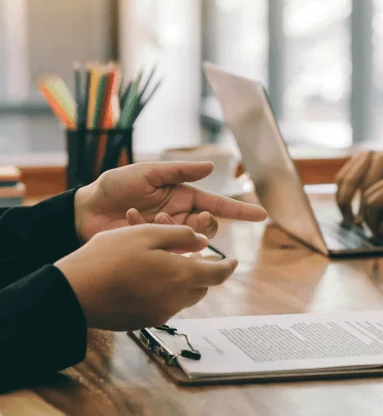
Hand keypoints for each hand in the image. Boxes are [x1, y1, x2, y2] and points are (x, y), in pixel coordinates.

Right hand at [54, 225, 237, 330]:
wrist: (73, 292)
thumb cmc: (109, 257)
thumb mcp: (146, 233)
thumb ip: (181, 236)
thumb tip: (204, 242)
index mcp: (182, 276)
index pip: (218, 274)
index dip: (228, 266)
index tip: (235, 261)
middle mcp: (176, 300)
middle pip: (202, 287)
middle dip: (204, 272)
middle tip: (195, 258)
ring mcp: (159, 315)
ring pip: (184, 298)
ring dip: (184, 282)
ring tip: (169, 265)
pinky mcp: (143, 323)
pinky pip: (165, 306)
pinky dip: (165, 292)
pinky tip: (148, 280)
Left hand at [73, 161, 266, 242]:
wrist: (86, 210)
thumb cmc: (116, 186)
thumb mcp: (147, 172)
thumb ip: (179, 171)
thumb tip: (212, 166)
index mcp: (184, 196)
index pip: (219, 205)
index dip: (241, 211)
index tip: (261, 215)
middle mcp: (181, 216)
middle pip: (210, 227)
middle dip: (205, 224)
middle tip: (193, 219)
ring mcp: (169, 234)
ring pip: (193, 241)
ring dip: (179, 230)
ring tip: (156, 218)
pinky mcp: (157, 249)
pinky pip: (169, 249)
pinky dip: (151, 233)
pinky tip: (132, 220)